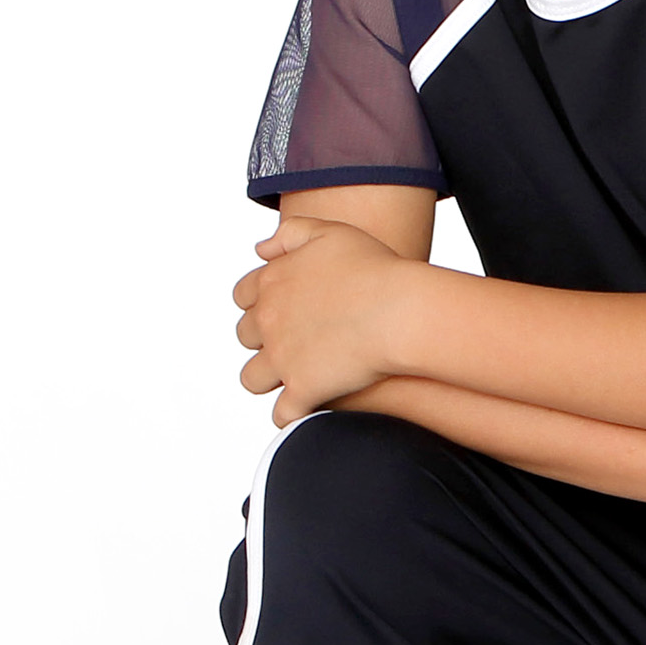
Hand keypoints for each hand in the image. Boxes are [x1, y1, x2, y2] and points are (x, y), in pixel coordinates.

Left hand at [234, 212, 422, 418]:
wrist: (402, 311)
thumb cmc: (376, 269)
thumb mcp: (331, 231)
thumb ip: (291, 233)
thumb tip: (260, 250)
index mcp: (272, 282)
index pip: (244, 295)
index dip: (262, 303)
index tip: (284, 308)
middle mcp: (269, 321)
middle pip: (246, 336)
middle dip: (265, 339)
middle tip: (296, 340)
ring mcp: (282, 358)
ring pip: (253, 378)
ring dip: (269, 379)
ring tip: (296, 377)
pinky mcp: (302, 390)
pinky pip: (283, 413)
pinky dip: (292, 413)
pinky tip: (309, 406)